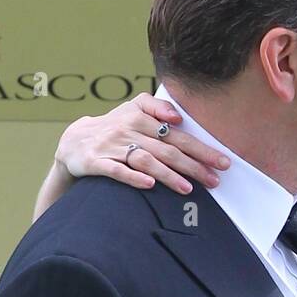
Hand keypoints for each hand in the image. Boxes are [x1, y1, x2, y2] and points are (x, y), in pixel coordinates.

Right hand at [54, 93, 231, 194]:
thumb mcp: (134, 110)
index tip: (223, 162)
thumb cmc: (114, 127)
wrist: (73, 141)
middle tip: (215, 180)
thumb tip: (178, 117)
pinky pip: (116, 170)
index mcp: (141, 118)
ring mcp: (111, 146)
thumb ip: (157, 108)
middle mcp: (128, 130)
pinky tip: (149, 185)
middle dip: (193, 165)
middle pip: (167, 149)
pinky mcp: (95, 162)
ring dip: (168, 175)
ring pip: (145, 160)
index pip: (178, 135)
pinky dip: (133, 177)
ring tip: (188, 189)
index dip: (202, 149)